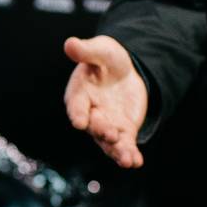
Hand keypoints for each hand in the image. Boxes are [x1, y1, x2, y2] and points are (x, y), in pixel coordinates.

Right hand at [64, 35, 149, 168]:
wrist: (125, 72)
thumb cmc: (107, 59)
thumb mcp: (101, 50)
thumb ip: (87, 51)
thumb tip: (69, 43)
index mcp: (80, 93)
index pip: (76, 104)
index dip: (77, 112)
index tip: (79, 121)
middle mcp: (90, 113)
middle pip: (93, 126)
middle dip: (101, 131)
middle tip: (110, 134)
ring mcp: (106, 125)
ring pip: (108, 142)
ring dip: (116, 151)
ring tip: (126, 159)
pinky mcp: (123, 132)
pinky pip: (125, 145)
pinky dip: (130, 154)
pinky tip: (136, 162)